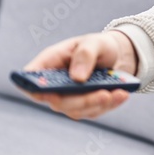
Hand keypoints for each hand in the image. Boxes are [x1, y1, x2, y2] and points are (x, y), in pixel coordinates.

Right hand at [20, 30, 138, 119]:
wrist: (115, 55)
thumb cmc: (98, 46)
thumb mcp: (94, 42)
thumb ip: (85, 55)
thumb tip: (77, 78)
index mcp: (49, 63)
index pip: (31, 79)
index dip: (35, 88)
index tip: (51, 94)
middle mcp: (55, 84)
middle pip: (58, 101)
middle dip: (82, 100)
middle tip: (104, 94)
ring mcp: (68, 99)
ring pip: (77, 110)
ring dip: (99, 103)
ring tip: (120, 92)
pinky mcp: (84, 107)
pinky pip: (94, 111)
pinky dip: (110, 104)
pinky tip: (122, 94)